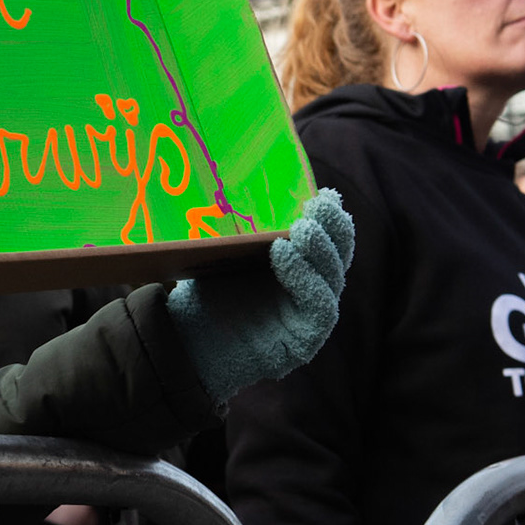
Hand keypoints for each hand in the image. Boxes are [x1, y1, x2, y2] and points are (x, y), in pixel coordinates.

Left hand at [166, 188, 353, 403]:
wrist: (187, 342)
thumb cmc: (206, 295)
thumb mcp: (225, 255)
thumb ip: (244, 229)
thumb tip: (238, 181)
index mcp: (300, 270)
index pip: (329, 242)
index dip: (333, 218)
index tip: (324, 193)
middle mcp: (312, 292)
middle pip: (338, 257)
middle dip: (334, 229)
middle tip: (320, 203)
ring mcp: (311, 318)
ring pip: (332, 280)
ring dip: (320, 250)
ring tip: (301, 227)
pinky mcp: (305, 341)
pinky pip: (319, 307)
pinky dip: (305, 278)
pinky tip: (283, 253)